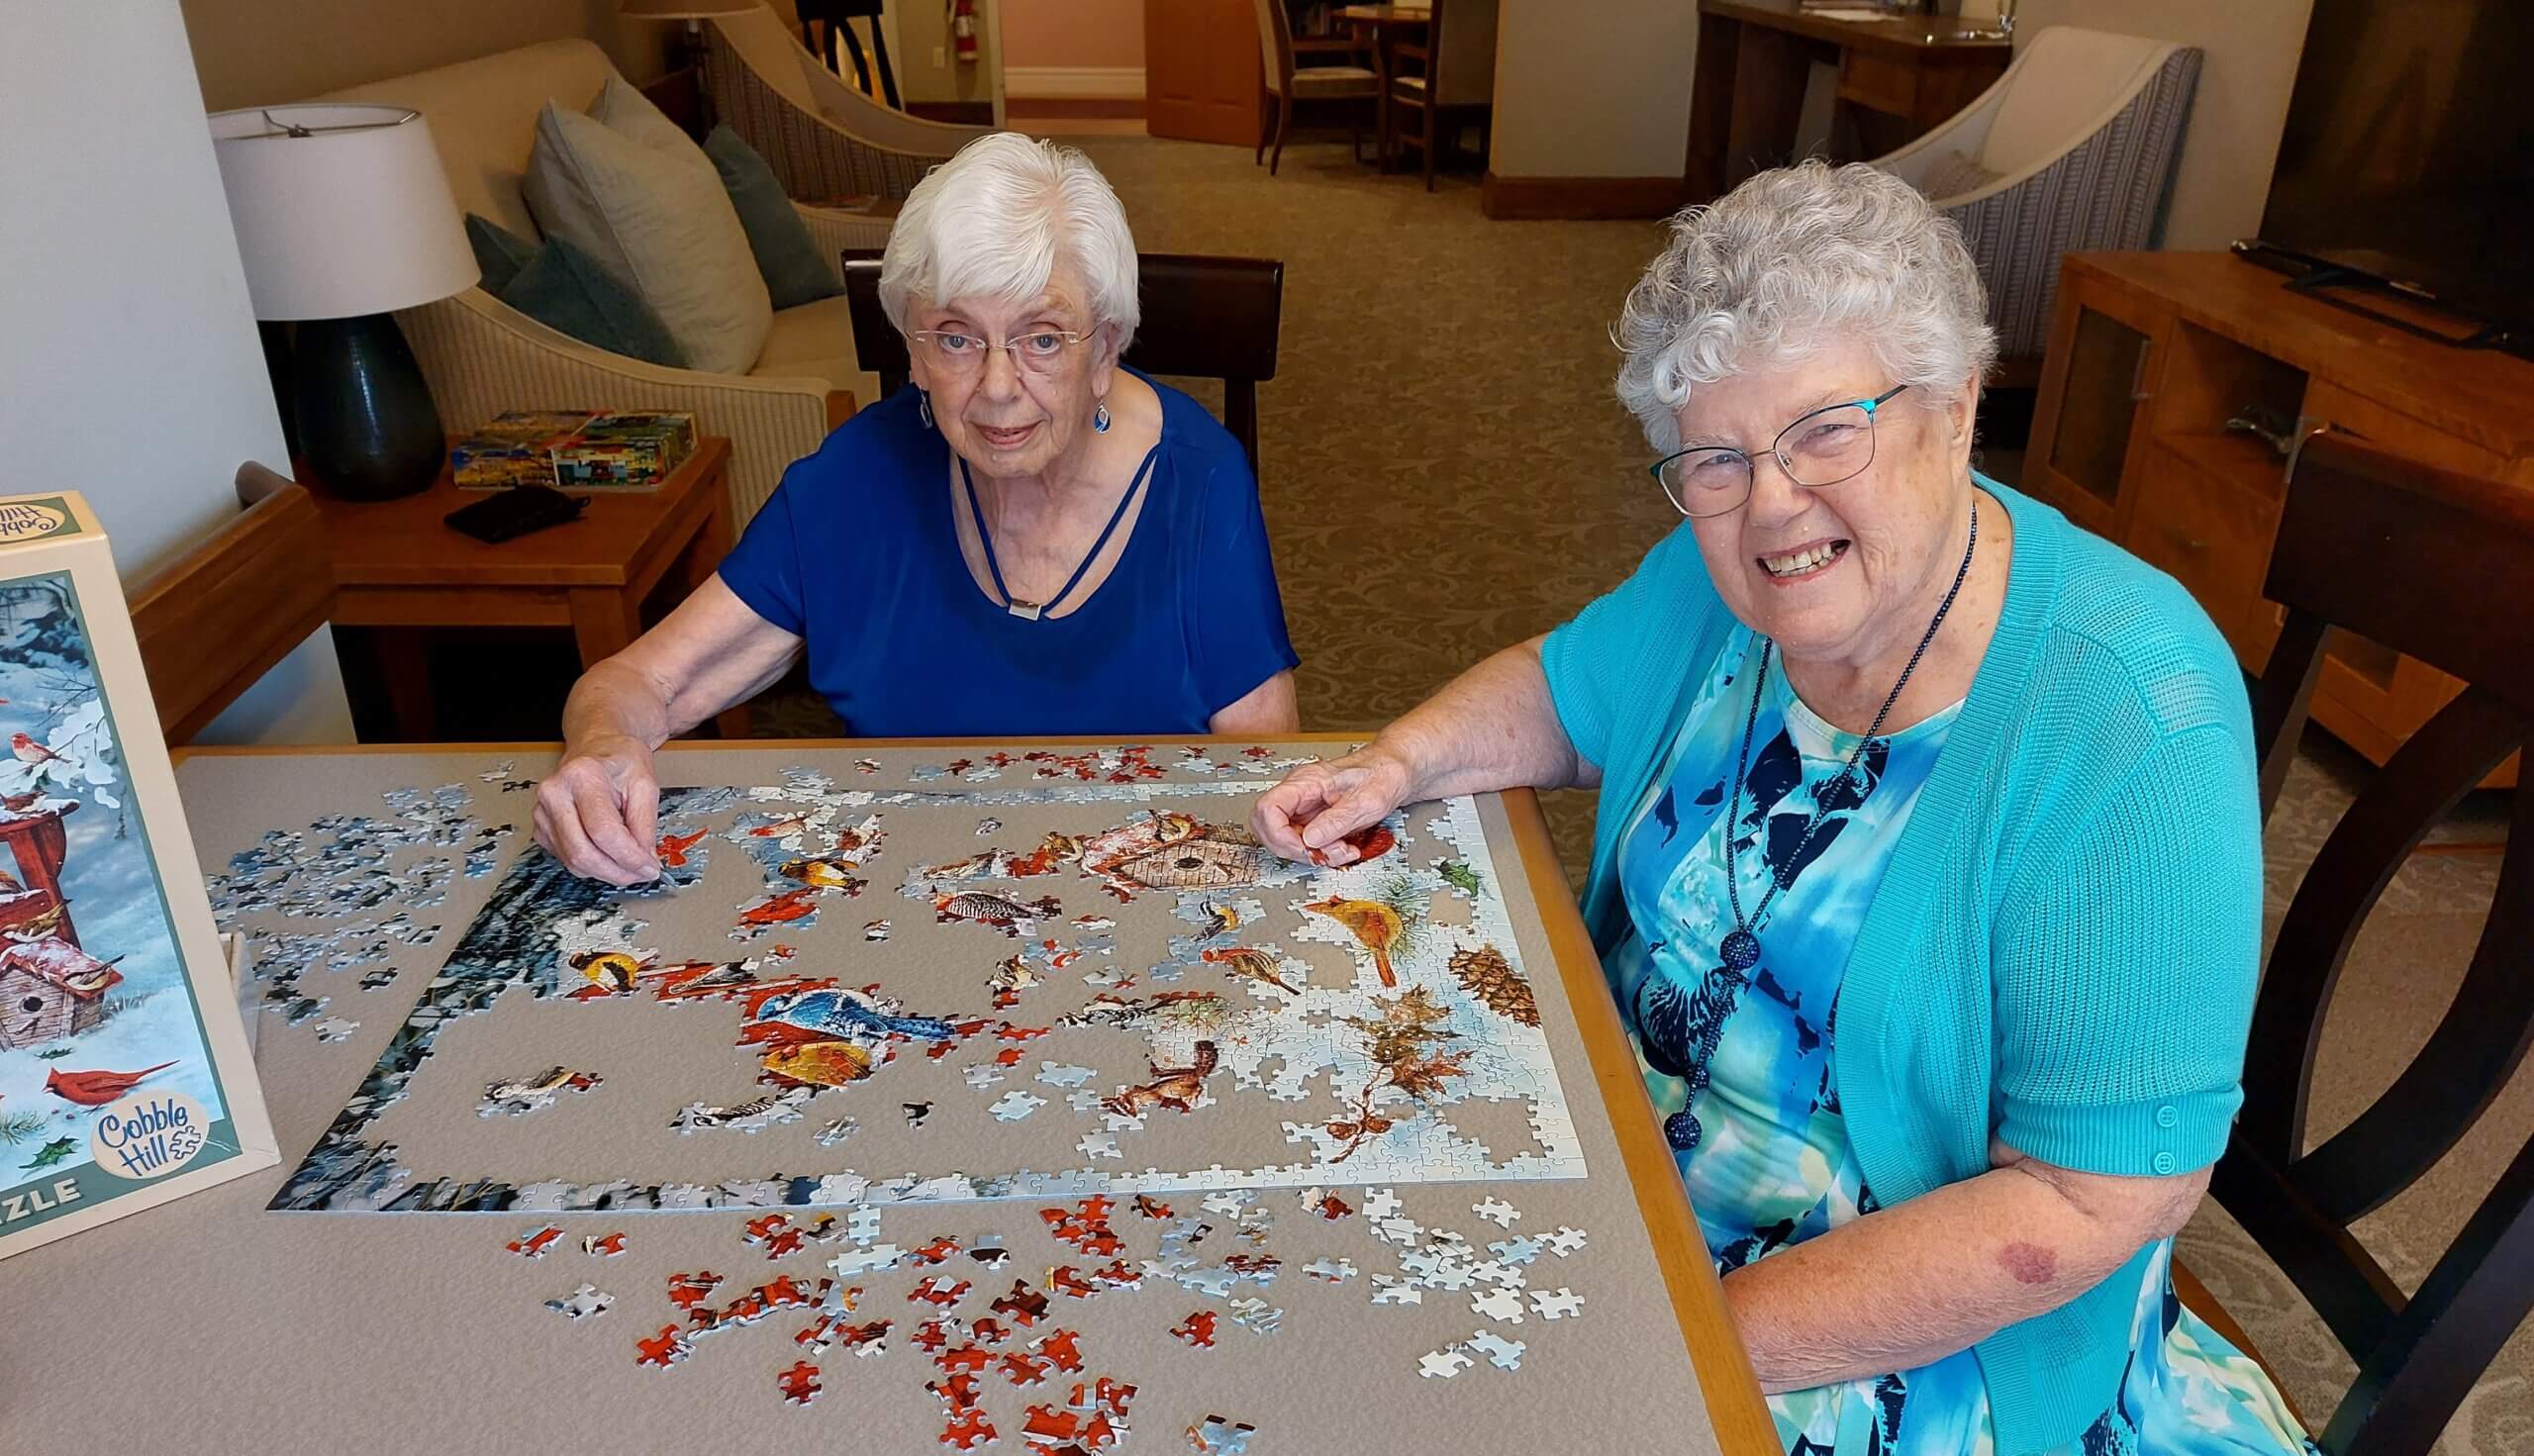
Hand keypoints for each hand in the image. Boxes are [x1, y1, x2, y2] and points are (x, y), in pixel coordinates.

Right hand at [534, 733, 660, 884]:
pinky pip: (567, 860)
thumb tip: (644, 860)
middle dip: (617, 872)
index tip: (649, 868)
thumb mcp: (645, 785)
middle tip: (642, 874)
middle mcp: (554, 793)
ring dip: (606, 872)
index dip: (629, 857)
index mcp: (581, 776)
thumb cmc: (620, 761)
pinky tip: (609, 854)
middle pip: (583, 852)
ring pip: (574, 862)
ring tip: (629, 865)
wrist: (598, 748)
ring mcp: (542, 812)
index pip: (603, 831)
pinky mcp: (540, 829)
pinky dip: (592, 866)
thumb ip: (645, 825)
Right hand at [1251, 743, 1415, 865]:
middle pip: (1269, 828)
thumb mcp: (1366, 800)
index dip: (1279, 835)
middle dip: (1295, 850)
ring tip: (1341, 850)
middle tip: (1324, 854)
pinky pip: (1304, 842)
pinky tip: (1341, 848)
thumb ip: (1337, 820)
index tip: (1305, 847)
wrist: (1395, 771)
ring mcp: (1303, 807)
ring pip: (1286, 840)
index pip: (1267, 808)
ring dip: (1312, 854)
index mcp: (1306, 781)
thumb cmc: (1382, 775)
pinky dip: (1321, 852)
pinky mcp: (1312, 818)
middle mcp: (1299, 793)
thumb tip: (1309, 839)